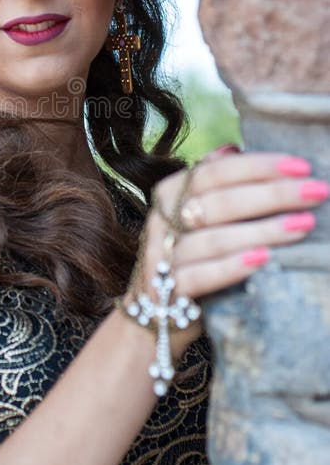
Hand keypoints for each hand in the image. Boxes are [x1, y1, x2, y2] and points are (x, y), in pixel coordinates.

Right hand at [125, 151, 328, 358]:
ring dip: (262, 230)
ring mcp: (160, 256)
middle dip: (272, 195)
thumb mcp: (191, 215)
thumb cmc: (187, 257)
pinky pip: (200, 276)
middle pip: (219, 201)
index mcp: (170, 192)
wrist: (152, 316)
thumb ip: (211, 183)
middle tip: (317, 192)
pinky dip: (232, 266)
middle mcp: (162, 220)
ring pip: (213, 238)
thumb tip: (234, 148)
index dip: (259, 166)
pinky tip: (264, 259)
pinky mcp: (164, 292)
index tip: (302, 166)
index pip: (216, 171)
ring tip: (303, 225)